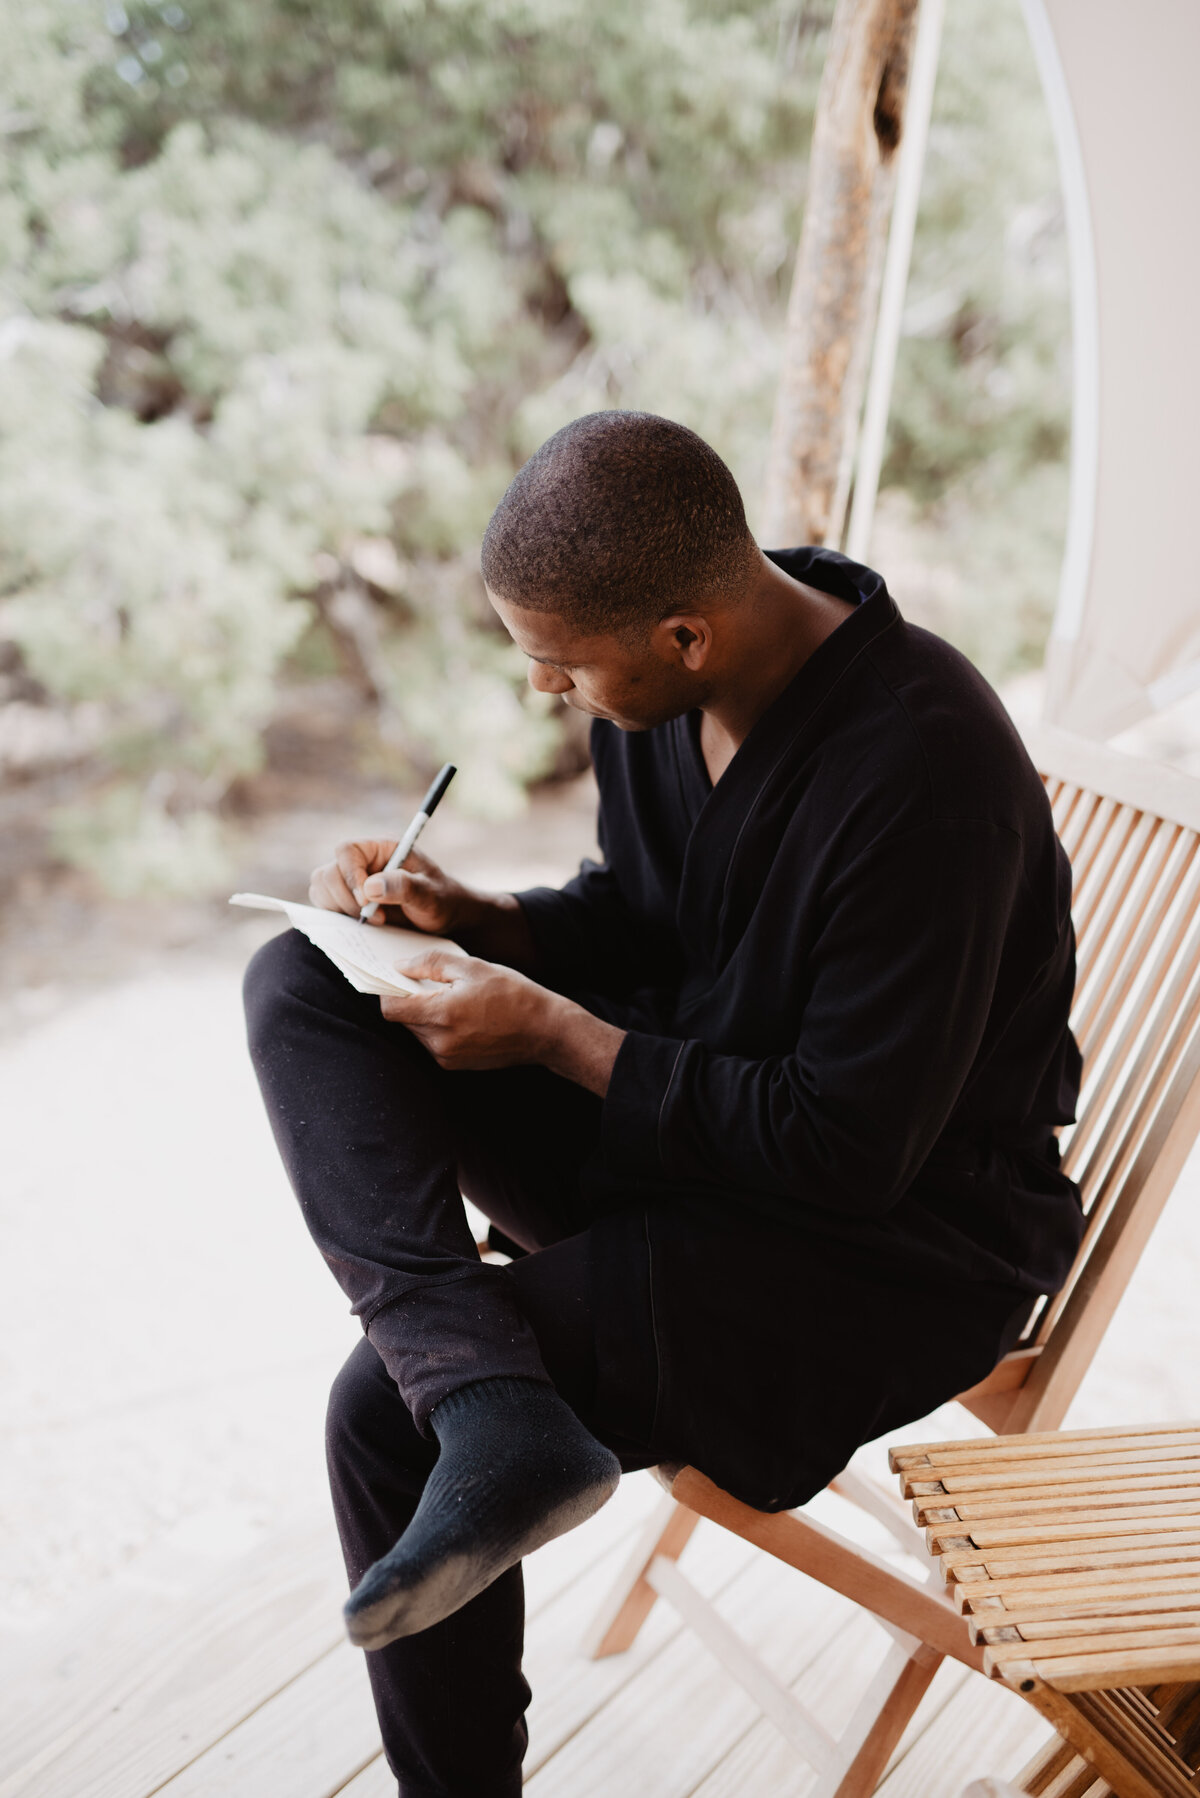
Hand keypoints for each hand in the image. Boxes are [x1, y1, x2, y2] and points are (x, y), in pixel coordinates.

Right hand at [308, 840, 476, 934]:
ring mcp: (351, 882)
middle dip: (346, 900)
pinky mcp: (348, 901)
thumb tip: (370, 887)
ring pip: (321, 889)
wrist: (445, 918)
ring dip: (340, 910)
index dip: (350, 876)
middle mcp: (362, 862)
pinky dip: (337, 918)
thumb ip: (404, 887)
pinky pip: (326, 906)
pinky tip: (364, 927)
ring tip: (373, 923)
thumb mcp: (430, 895)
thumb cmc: (442, 900)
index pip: (346, 851)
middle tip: (376, 919)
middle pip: (327, 873)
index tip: (367, 901)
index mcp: (381, 849)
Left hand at [380, 951, 626, 1093]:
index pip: (390, 1008)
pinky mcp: (455, 1065)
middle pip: (403, 1020)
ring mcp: (446, 1057)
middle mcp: (439, 1041)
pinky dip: (439, 1029)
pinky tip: (463, 1016)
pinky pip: (433, 1043)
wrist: (544, 1030)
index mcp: (441, 1014)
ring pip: (418, 1032)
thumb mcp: (472, 966)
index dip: (388, 991)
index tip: (398, 978)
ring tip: (454, 1000)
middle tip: (434, 984)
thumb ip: (430, 963)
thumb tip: (399, 966)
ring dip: (426, 1015)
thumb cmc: (512, 993)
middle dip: (411, 1001)